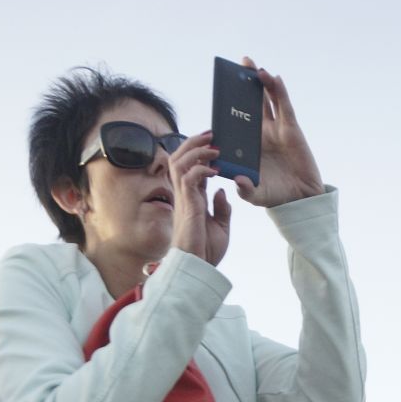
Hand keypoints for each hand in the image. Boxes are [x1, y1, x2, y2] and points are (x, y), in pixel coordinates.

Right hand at [169, 132, 229, 266]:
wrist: (199, 267)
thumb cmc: (206, 251)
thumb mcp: (221, 227)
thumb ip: (221, 208)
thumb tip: (221, 190)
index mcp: (193, 198)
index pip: (191, 168)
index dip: (199, 153)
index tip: (213, 142)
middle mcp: (185, 195)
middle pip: (179, 159)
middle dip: (193, 143)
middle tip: (211, 134)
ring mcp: (183, 199)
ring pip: (179, 163)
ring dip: (195, 151)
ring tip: (213, 146)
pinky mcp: (187, 205)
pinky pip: (188, 178)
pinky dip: (199, 168)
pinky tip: (214, 169)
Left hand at [230, 60, 323, 208]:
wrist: (300, 200)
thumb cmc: (276, 195)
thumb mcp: (255, 194)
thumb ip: (245, 189)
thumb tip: (237, 180)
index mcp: (248, 145)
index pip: (237, 120)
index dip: (230, 106)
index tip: (220, 90)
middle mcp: (261, 133)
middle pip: (251, 104)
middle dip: (244, 85)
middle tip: (237, 66)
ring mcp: (276, 129)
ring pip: (267, 100)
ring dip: (260, 82)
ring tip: (252, 65)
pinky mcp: (291, 129)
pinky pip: (284, 107)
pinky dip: (279, 92)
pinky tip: (274, 78)